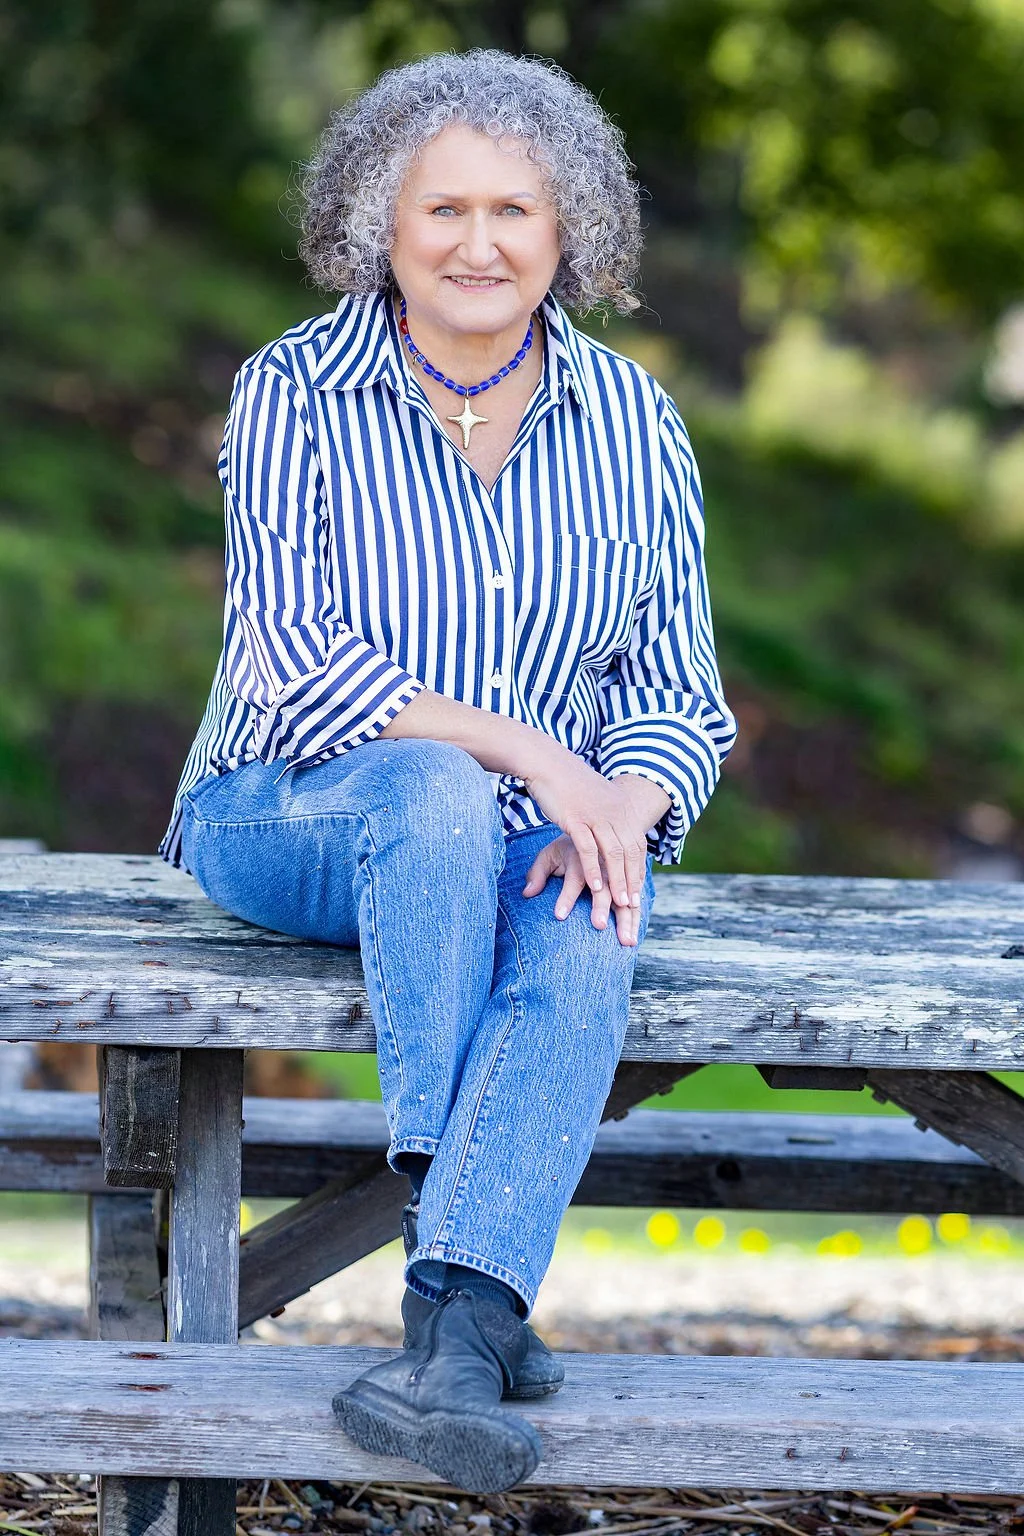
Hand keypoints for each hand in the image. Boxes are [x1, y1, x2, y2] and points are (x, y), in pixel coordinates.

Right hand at [521, 756, 670, 944]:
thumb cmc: (568, 783)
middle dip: (631, 881)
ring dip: (617, 881)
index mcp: (621, 808)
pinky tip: (595, 888)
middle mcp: (614, 813)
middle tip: (632, 905)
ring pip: (613, 854)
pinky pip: (589, 850)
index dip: (638, 869)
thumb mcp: (595, 799)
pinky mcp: (577, 819)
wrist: (547, 762)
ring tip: (619, 904)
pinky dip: (593, 870)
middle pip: (629, 853)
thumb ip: (606, 815)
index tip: (638, 891)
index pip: (637, 844)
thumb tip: (611, 830)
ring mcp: (597, 816)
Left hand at [523, 831, 644, 944]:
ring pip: (626, 893)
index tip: (559, 916)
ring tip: (626, 941)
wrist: (598, 830)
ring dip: (627, 917)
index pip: (573, 877)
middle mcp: (602, 861)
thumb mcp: (549, 855)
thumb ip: (537, 873)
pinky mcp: (631, 874)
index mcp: (579, 854)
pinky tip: (635, 933)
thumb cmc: (567, 850)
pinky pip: (637, 895)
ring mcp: (620, 868)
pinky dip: (637, 914)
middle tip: (598, 927)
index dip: (566, 896)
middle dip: (601, 906)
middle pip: (603, 885)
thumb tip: (526, 894)